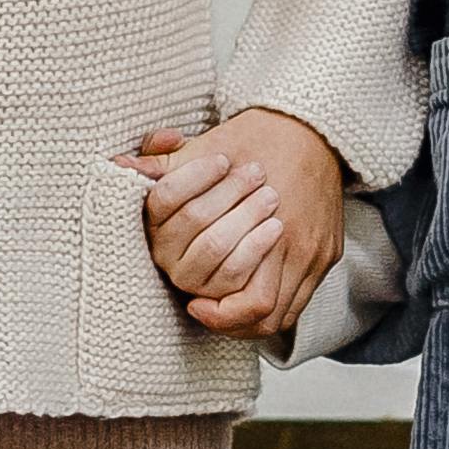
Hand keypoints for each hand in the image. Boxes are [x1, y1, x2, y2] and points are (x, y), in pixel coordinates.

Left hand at [131, 110, 346, 338]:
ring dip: (249, 320)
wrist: (309, 127)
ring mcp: (314, 251)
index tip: (192, 303)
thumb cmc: (254, 139)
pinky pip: (301, 300)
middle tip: (204, 310)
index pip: (235, 287)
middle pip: (259, 306)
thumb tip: (120, 168)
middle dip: (228, 316)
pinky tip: (249, 298)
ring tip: (224, 314)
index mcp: (263, 218)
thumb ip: (165, 168)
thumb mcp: (206, 147)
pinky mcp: (327, 253)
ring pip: (283, 314)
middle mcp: (293, 241)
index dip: (213, 310)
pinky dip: (274, 308)